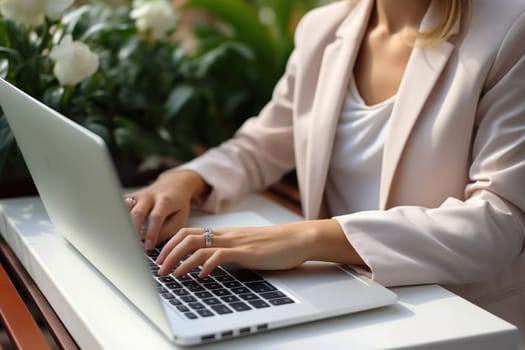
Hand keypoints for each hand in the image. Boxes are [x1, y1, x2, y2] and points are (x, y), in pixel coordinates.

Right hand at [123, 170, 208, 250]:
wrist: (174, 184)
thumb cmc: (177, 205)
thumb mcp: (180, 218)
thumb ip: (167, 230)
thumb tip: (152, 243)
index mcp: (165, 201)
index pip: (156, 217)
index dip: (151, 233)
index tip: (148, 247)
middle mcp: (149, 196)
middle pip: (137, 213)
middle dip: (133, 231)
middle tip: (132, 246)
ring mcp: (138, 196)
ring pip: (125, 208)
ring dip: (121, 224)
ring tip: (121, 239)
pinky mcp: (129, 197)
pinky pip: (120, 207)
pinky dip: (116, 218)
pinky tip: (114, 230)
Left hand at [156, 219, 364, 277]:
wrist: (297, 238)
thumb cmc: (274, 245)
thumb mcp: (246, 247)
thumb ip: (229, 251)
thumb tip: (211, 263)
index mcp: (225, 234)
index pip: (189, 233)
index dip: (171, 244)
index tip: (160, 257)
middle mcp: (226, 235)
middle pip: (187, 237)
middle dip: (168, 253)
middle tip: (159, 269)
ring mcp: (235, 242)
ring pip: (198, 246)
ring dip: (180, 261)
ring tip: (171, 274)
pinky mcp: (245, 252)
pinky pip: (219, 255)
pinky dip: (205, 265)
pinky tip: (200, 276)